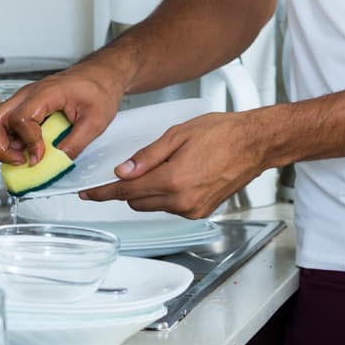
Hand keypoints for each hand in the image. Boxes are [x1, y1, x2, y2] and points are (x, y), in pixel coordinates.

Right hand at [0, 62, 125, 166]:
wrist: (102, 73)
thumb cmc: (100, 89)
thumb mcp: (95, 121)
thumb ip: (75, 144)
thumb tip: (56, 163)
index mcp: (46, 93)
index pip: (21, 119)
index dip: (29, 142)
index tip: (39, 156)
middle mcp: (28, 94)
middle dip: (0, 147)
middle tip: (20, 160)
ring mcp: (23, 98)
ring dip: (0, 143)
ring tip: (22, 155)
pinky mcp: (25, 105)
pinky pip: (3, 122)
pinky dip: (6, 138)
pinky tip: (25, 147)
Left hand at [77, 109, 271, 218]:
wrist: (256, 143)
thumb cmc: (224, 133)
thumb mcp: (179, 134)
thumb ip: (148, 155)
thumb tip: (123, 171)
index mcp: (172, 179)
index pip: (126, 191)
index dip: (103, 192)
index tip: (89, 194)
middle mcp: (182, 200)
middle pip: (137, 201)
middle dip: (129, 188)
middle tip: (133, 169)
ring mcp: (193, 209)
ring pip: (154, 205)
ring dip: (151, 191)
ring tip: (170, 165)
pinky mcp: (202, 211)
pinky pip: (172, 207)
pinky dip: (168, 195)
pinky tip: (182, 175)